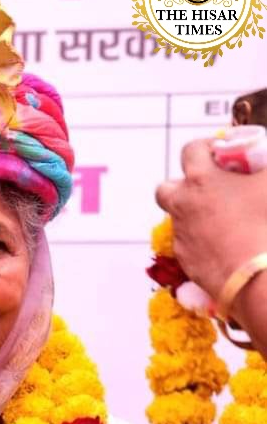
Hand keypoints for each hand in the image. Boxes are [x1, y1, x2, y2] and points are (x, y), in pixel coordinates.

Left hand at [155, 139, 266, 299]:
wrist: (259, 276)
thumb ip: (265, 165)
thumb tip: (261, 164)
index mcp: (201, 179)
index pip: (191, 150)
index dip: (206, 147)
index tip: (223, 153)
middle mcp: (182, 204)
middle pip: (167, 188)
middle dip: (184, 186)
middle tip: (211, 190)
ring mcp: (181, 233)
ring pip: (178, 218)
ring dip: (194, 215)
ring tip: (225, 220)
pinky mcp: (185, 259)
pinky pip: (188, 244)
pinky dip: (201, 241)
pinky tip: (226, 246)